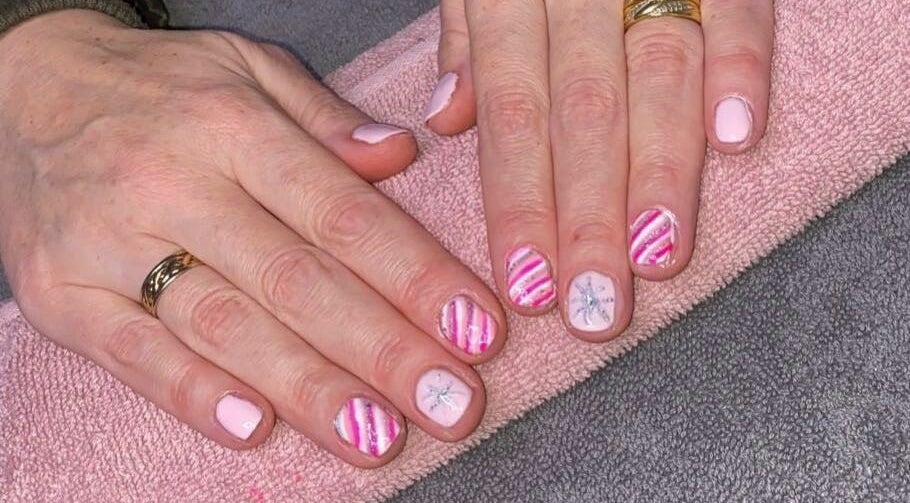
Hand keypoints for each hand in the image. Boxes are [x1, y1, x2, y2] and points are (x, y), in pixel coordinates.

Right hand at [0, 10, 506, 466]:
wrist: (20, 90)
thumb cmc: (160, 88)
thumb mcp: (245, 69)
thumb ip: (325, 117)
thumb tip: (400, 157)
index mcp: (233, 125)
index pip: (343, 212)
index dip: (416, 276)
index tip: (477, 329)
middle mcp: (173, 181)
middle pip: (294, 279)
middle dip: (381, 349)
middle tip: (450, 404)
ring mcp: (109, 241)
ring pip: (224, 325)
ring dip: (308, 388)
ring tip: (376, 436)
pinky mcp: (61, 293)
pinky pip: (132, 353)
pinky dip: (195, 395)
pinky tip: (256, 429)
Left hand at [427, 0, 772, 339]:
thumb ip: (467, 38)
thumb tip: (446, 121)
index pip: (514, 113)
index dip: (519, 203)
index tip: (526, 283)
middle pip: (583, 111)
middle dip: (588, 216)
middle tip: (593, 307)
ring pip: (656, 73)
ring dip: (660, 172)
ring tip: (657, 257)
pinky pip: (736, 6)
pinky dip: (741, 66)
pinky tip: (737, 140)